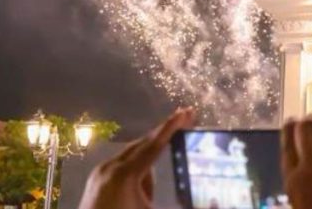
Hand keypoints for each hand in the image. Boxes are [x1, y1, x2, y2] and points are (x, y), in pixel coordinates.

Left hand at [78, 108, 194, 208]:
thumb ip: (184, 207)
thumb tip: (215, 204)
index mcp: (126, 174)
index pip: (155, 144)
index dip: (173, 127)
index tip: (187, 111)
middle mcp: (111, 168)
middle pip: (143, 144)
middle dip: (164, 134)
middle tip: (185, 120)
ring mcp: (100, 174)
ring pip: (132, 157)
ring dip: (150, 163)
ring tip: (151, 196)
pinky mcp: (95, 182)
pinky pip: (121, 168)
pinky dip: (136, 174)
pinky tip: (138, 198)